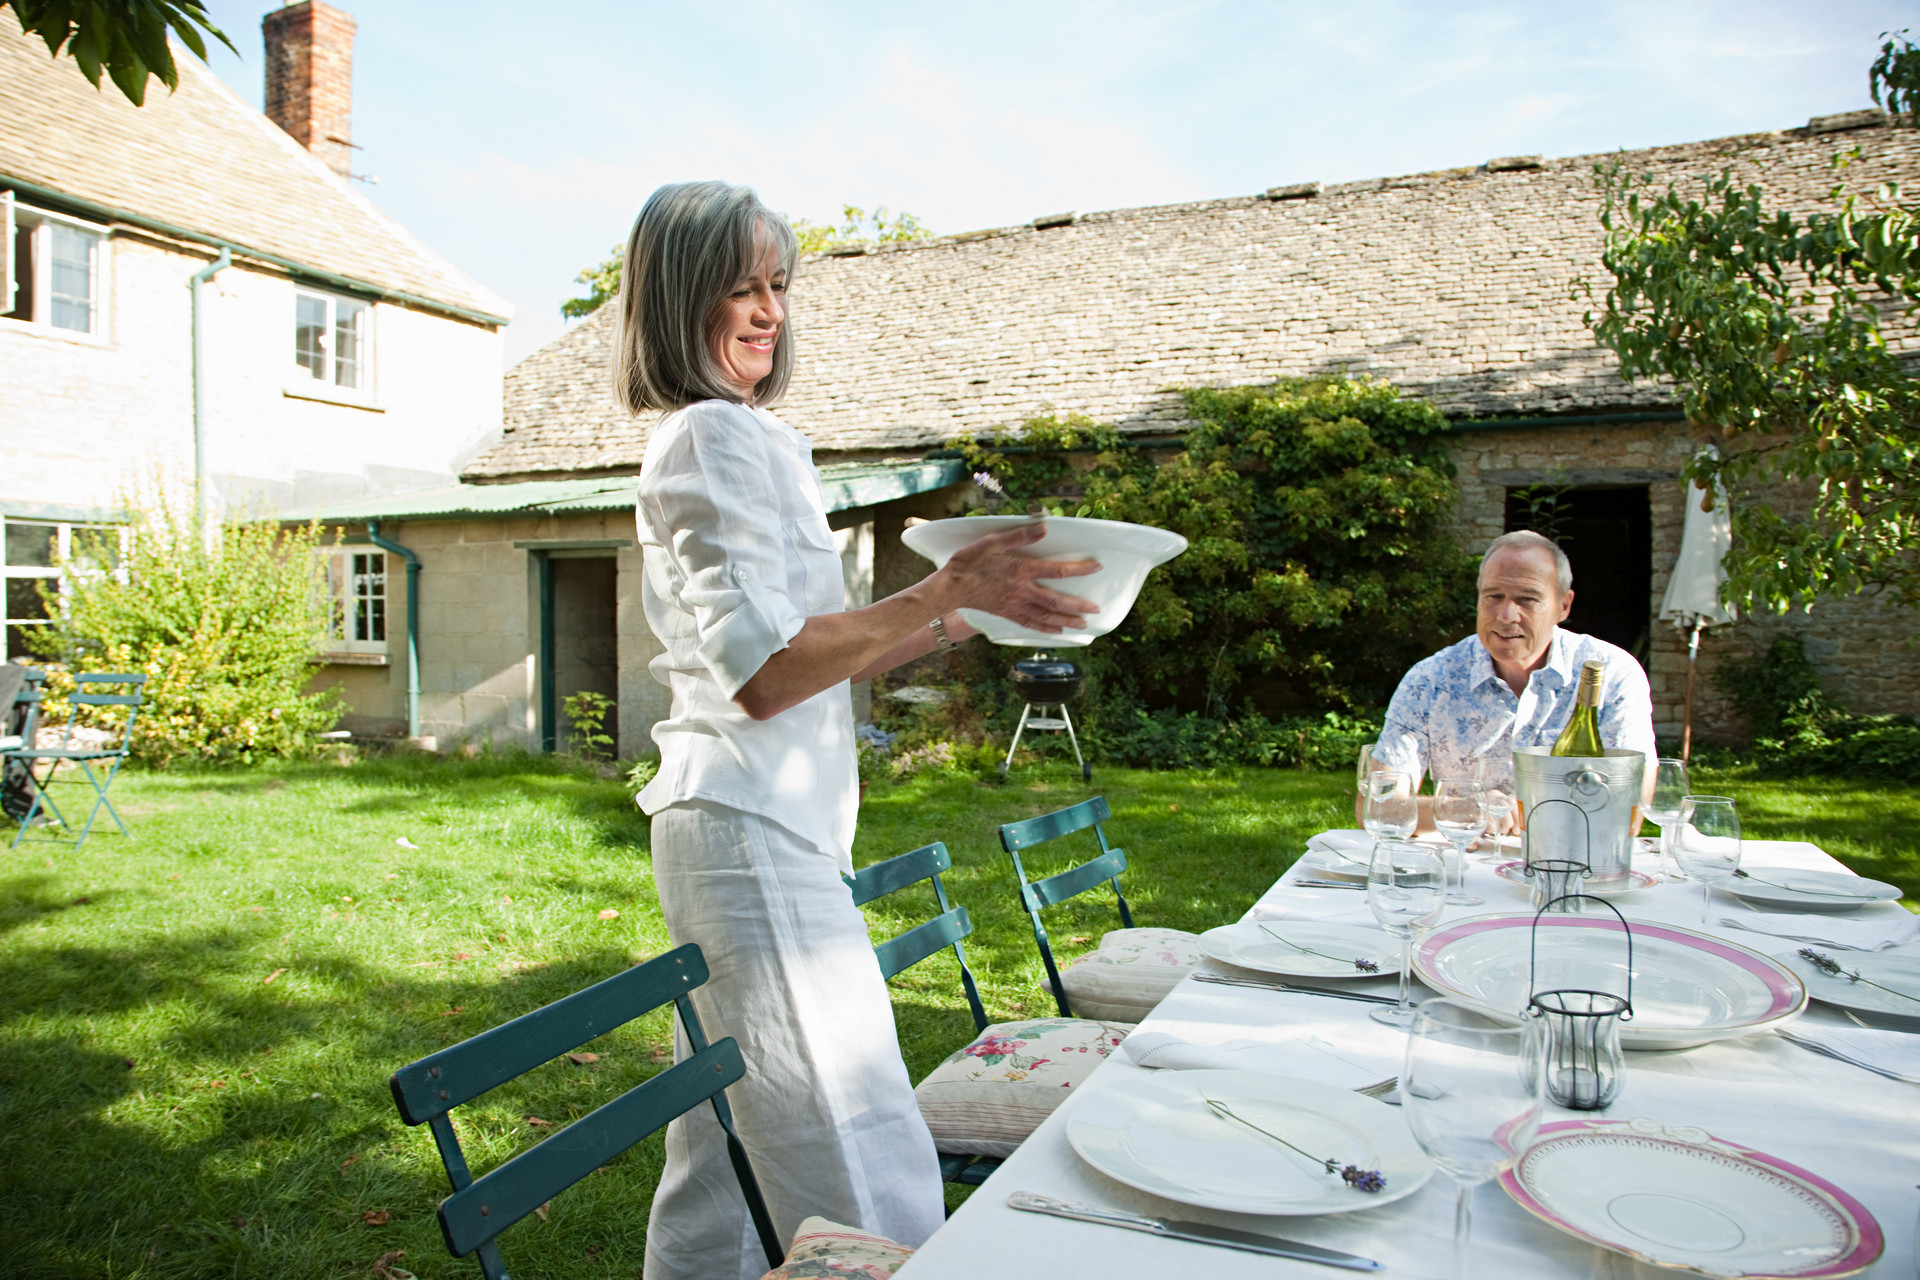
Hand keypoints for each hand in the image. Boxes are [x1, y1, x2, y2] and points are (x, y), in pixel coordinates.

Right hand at [934, 521, 1100, 633]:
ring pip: (1046, 616)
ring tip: (1083, 624)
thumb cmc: (969, 562)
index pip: (1056, 570)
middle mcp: (1021, 591)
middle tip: (1095, 610)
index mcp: (1020, 570)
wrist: (950, 588)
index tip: (1096, 567)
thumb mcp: (992, 542)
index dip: (1079, 569)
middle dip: (1078, 606)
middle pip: (1056, 601)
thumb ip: (1019, 535)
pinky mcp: (1007, 614)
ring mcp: (1015, 605)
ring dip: (1066, 621)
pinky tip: (1056, 631)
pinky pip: (1030, 624)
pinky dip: (1046, 629)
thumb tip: (1044, 528)